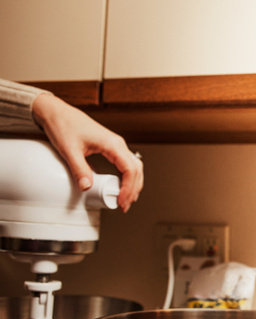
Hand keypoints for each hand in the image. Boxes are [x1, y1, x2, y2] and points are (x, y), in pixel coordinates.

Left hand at [31, 92, 143, 211]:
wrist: (57, 113)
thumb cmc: (64, 125)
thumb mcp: (69, 150)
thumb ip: (79, 170)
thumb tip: (87, 187)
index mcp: (112, 144)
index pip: (130, 169)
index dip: (128, 188)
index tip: (120, 200)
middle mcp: (117, 144)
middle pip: (136, 170)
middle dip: (133, 190)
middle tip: (124, 205)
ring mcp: (115, 145)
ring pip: (134, 167)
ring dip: (132, 184)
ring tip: (125, 199)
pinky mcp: (110, 148)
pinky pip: (125, 164)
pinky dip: (126, 178)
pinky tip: (120, 187)